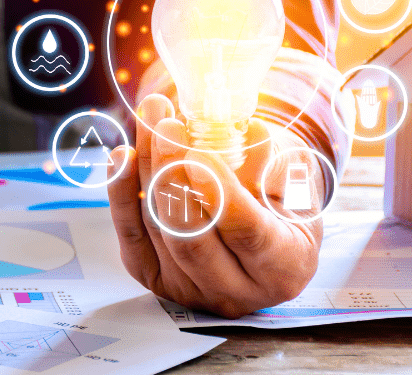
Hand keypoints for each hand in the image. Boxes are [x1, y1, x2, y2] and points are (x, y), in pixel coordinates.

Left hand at [107, 94, 323, 318]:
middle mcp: (236, 290)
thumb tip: (249, 131)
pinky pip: (131, 234)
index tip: (199, 152)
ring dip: (146, 169)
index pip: (247, 232)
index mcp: (283, 268)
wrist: (260, 224)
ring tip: (150, 121)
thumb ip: (268, 159)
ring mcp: (191, 288)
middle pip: (191, 238)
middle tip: (167, 128)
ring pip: (157, 229)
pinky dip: (122, 192)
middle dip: (173, 176)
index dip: (219, 191)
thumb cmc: (280, 196)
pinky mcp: (155, 276)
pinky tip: (123, 155)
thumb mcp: (290, 176)